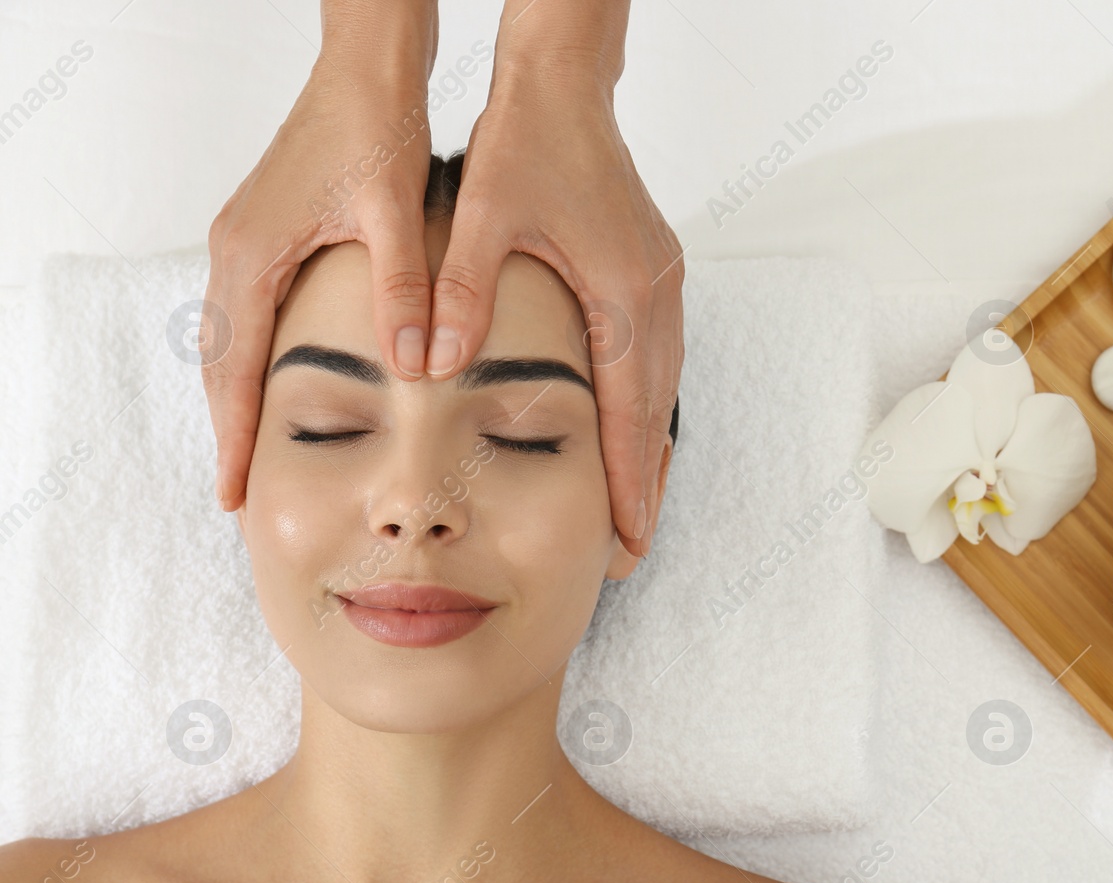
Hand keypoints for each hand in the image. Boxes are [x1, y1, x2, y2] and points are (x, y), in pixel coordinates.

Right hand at [201, 12, 436, 511]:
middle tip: (238, 492)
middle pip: (220, 361)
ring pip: (228, 338)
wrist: (366, 66)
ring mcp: (244, 237)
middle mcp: (235, 249)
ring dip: (238, 396)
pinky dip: (254, 357)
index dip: (237, 436)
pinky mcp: (265, 229)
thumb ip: (404, 291)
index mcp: (254, 254)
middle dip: (228, 428)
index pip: (237, 369)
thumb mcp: (394, 215)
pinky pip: (246, 311)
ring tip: (253, 453)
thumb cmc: (378, 130)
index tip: (234, 492)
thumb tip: (416, 370)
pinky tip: (282, 384)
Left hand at [424, 59, 683, 558]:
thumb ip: (458, 293)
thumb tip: (430, 367)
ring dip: (648, 450)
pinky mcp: (652, 273)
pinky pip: (657, 360)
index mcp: (621, 291)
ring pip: (664, 389)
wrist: (562, 85)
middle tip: (632, 550)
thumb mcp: (480, 215)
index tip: (627, 538)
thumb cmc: (524, 143)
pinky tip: (628, 434)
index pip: (629, 410)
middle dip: (644, 483)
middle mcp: (654, 294)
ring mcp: (661, 283)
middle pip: (659, 413)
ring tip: (633, 508)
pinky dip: (645, 407)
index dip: (626, 479)